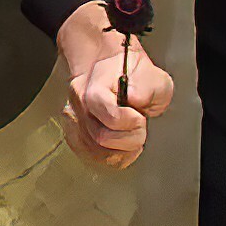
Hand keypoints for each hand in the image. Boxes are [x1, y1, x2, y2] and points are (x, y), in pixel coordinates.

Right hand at [57, 1, 170, 169]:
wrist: (112, 68)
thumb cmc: (133, 75)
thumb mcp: (152, 75)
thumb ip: (148, 87)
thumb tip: (135, 99)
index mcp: (95, 86)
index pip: (111, 116)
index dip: (132, 122)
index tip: (141, 116)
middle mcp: (79, 105)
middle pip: (101, 138)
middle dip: (129, 138)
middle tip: (139, 127)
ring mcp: (74, 121)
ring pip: (94, 151)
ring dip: (120, 150)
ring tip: (130, 136)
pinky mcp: (74, 134)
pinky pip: (90, 156)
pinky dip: (109, 156)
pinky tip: (120, 147)